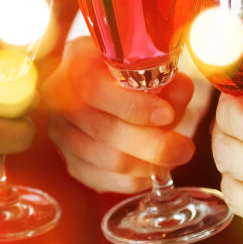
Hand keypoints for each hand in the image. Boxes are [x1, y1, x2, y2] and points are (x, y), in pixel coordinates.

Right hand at [42, 36, 195, 193]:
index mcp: (75, 63)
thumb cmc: (130, 75)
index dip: (133, 106)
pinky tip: (152, 170)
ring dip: (147, 163)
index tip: (167, 114)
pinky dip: (134, 179)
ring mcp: (62, 133)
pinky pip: (103, 180)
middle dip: (151, 143)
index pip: (94, 89)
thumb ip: (165, 79)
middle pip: (103, 130)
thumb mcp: (147, 67)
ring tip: (174, 157)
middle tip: (183, 147)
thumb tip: (180, 88)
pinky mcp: (71, 161)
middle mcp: (59, 98)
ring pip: (107, 159)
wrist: (107, 90)